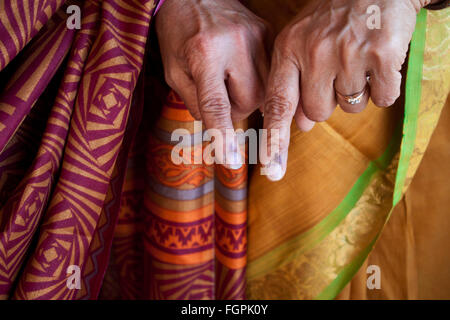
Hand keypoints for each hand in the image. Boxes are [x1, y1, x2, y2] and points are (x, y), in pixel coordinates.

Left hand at [156, 0, 271, 166]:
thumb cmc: (177, 34)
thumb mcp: (174, 71)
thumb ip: (195, 102)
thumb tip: (221, 128)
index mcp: (203, 53)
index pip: (216, 105)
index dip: (223, 137)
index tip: (230, 163)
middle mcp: (235, 44)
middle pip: (249, 102)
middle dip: (235, 109)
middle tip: (220, 95)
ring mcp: (257, 36)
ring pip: (266, 91)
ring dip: (249, 97)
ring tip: (231, 79)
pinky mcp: (269, 33)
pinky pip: (274, 74)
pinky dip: (260, 82)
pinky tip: (244, 71)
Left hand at [262, 0, 431, 180]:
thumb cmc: (332, 19)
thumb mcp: (301, 43)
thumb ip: (293, 84)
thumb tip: (299, 125)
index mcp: (289, 49)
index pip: (278, 104)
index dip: (275, 140)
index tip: (271, 170)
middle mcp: (315, 51)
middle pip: (317, 113)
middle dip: (327, 102)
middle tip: (335, 72)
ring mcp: (349, 52)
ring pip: (349, 108)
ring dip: (355, 94)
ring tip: (356, 62)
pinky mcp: (382, 54)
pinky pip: (381, 98)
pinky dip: (382, 88)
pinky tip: (378, 63)